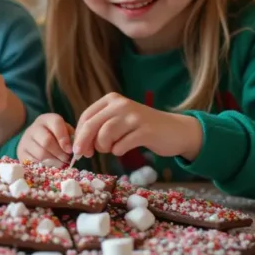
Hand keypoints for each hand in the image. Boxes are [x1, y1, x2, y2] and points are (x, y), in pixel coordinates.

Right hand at [17, 113, 73, 165]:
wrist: (34, 141)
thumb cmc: (54, 137)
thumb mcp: (64, 131)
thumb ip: (71, 137)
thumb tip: (77, 150)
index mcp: (46, 119)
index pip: (56, 123)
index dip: (64, 138)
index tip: (70, 150)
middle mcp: (34, 128)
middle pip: (47, 141)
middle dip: (60, 153)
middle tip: (67, 160)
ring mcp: (25, 141)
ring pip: (41, 154)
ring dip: (54, 162)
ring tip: (61, 164)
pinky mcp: (21, 153)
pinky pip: (34, 162)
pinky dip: (45, 167)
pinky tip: (51, 167)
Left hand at [73, 93, 202, 160]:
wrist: (174, 130)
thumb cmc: (141, 128)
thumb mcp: (118, 121)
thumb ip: (100, 127)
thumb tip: (80, 144)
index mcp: (112, 99)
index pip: (86, 116)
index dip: (79, 134)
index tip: (79, 148)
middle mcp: (122, 104)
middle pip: (92, 125)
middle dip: (85, 143)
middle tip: (86, 155)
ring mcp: (134, 117)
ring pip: (105, 135)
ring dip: (104, 147)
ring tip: (112, 149)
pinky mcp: (145, 131)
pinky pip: (122, 145)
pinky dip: (118, 151)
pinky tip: (123, 149)